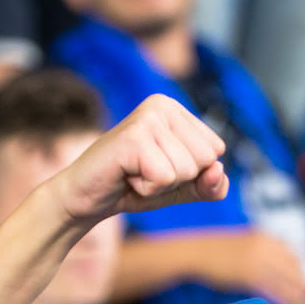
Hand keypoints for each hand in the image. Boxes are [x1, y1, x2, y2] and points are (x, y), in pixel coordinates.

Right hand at [55, 94, 228, 224]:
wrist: (86, 199)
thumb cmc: (133, 187)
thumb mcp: (183, 189)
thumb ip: (211, 185)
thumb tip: (218, 170)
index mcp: (176, 109)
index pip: (216, 150)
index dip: (191, 172)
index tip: (157, 166)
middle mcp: (162, 105)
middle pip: (205, 159)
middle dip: (177, 179)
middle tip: (143, 171)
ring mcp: (147, 118)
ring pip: (187, 170)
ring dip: (160, 184)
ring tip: (134, 173)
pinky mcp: (134, 137)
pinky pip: (166, 178)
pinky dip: (147, 189)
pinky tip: (126, 176)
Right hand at [199, 231, 304, 303]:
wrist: (197, 252)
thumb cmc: (219, 251)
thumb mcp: (246, 243)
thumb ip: (265, 252)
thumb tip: (282, 268)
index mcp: (266, 237)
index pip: (293, 255)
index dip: (301, 271)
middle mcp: (265, 246)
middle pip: (293, 268)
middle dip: (304, 284)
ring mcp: (257, 260)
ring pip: (285, 280)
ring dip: (297, 293)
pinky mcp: (248, 275)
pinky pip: (271, 289)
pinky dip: (282, 298)